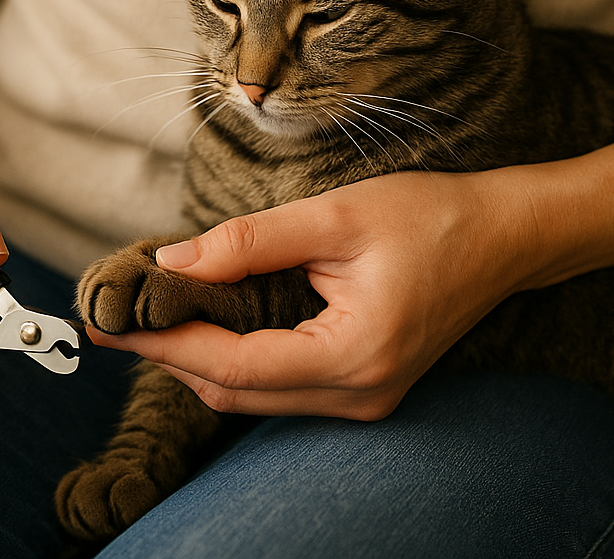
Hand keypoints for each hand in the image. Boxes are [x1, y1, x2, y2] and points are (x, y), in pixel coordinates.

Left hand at [89, 120, 613, 419]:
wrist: (505, 236)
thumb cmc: (431, 217)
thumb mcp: (335, 215)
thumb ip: (250, 241)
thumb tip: (175, 262)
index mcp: (353, 356)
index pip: (231, 365)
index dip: (161, 345)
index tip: (108, 323)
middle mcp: (358, 395)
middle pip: (234, 392)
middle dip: (168, 357)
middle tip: (114, 319)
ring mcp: (364, 399)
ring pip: (252, 396)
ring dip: (197, 361)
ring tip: (148, 317)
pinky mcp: (363, 387)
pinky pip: (279, 388)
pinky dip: (235, 361)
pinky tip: (206, 324)